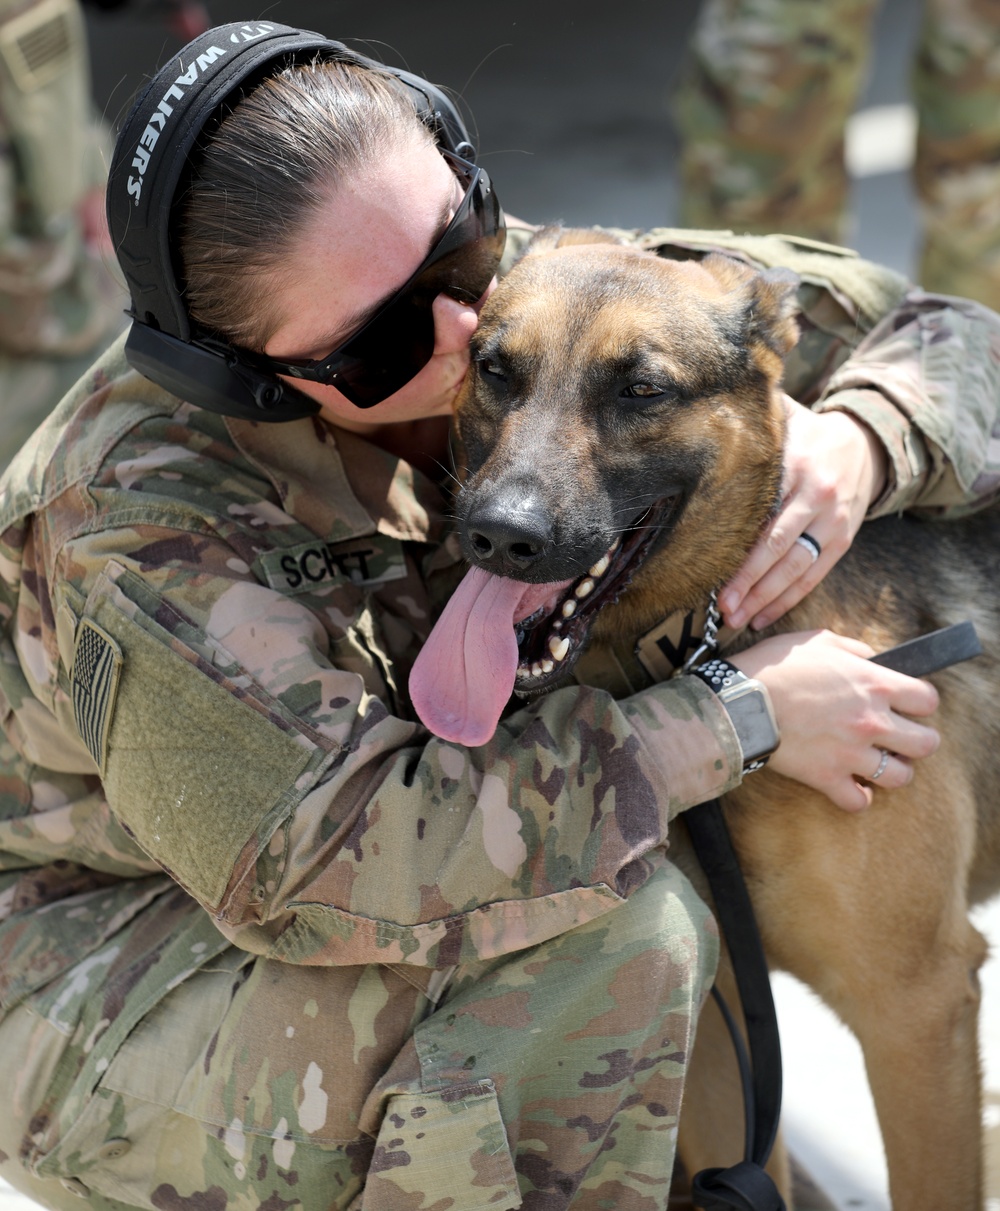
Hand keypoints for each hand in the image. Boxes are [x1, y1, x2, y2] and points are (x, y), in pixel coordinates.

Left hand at [718, 398, 887, 630]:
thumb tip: (704, 413)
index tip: (713, 573)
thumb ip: (750, 421)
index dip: (740, 550)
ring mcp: (834, 522)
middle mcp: (819, 497)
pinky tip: (764, 616)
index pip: (764, 516)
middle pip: (779, 548)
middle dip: (749, 583)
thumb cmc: (805, 435)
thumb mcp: (782, 420)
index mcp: (797, 466)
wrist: (863, 444)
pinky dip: (789, 599)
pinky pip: (815, 576)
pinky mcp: (843, 541)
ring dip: (767, 599)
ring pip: (797, 568)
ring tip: (739, 620)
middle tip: (723, 608)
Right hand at [732, 630, 939, 811]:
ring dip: (893, 771)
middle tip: (898, 738)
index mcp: (874, 684)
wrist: (739, 701)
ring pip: (901, 777)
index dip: (920, 703)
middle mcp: (871, 722)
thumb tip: (873, 658)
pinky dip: (858, 797)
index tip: (906, 705)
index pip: (928, 701)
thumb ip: (854, 649)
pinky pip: (859, 802)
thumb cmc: (776, 666)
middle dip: (917, 740)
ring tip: (877, 763)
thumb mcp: (818, 641)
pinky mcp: (827, 778)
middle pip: (927, 744)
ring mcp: (852, 753)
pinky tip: (850, 784)